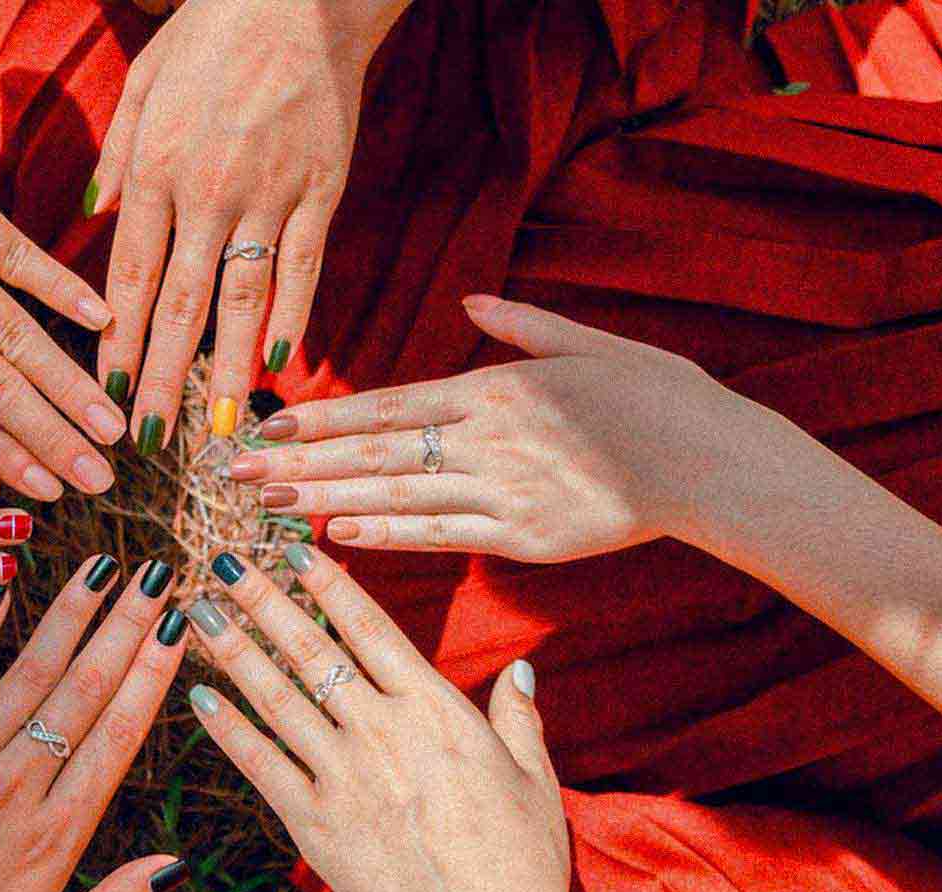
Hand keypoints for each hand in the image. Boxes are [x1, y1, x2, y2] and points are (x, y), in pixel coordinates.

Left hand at [0, 556, 188, 891]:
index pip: (117, 739)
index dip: (153, 676)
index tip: (180, 627)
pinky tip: (5, 590)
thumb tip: (175, 866)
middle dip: (126, 626)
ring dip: (69, 614)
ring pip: (25, 673)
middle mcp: (9, 791)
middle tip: (158, 572)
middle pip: (83, 691)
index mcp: (51, 843)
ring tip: (104, 566)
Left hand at [89, 0, 407, 448]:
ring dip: (228, 370)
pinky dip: (293, 317)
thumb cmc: (210, 35)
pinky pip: (304, 266)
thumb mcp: (143, 83)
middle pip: (181, 305)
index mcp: (157, 169)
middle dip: (164, 380)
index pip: (131, 277)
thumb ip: (116, 157)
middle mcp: (208, 192)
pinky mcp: (322, 189)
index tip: (106, 394)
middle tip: (151, 441)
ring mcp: (270, 194)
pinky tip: (281, 365)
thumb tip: (90, 219)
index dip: (119, 343)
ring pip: (244, 299)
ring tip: (218, 428)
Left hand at [185, 545, 598, 891]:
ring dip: (233, 649)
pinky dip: (229, 730)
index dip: (327, 583)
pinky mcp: (314, 822)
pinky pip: (261, 764)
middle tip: (224, 560)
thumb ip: (518, 718)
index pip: (369, 627)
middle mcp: (380, 729)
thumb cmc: (519, 860)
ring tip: (199, 611)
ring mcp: (342, 774)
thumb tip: (521, 670)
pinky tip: (200, 698)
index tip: (293, 547)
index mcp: (434, 709)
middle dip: (264, 599)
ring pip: (276, 697)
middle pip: (310, 649)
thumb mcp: (534, 776)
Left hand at [228, 294, 762, 561]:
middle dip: (296, 464)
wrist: (712, 461)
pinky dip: (389, 536)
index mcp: (496, 388)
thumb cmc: (656, 396)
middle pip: (373, 452)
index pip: (385, 405)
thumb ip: (522, 327)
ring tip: (264, 509)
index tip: (262, 428)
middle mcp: (489, 438)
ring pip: (397, 497)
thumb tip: (469, 304)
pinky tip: (337, 536)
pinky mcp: (525, 536)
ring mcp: (505, 491)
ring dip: (324, 502)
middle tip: (229, 476)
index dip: (318, 419)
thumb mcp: (590, 343)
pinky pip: (443, 535)